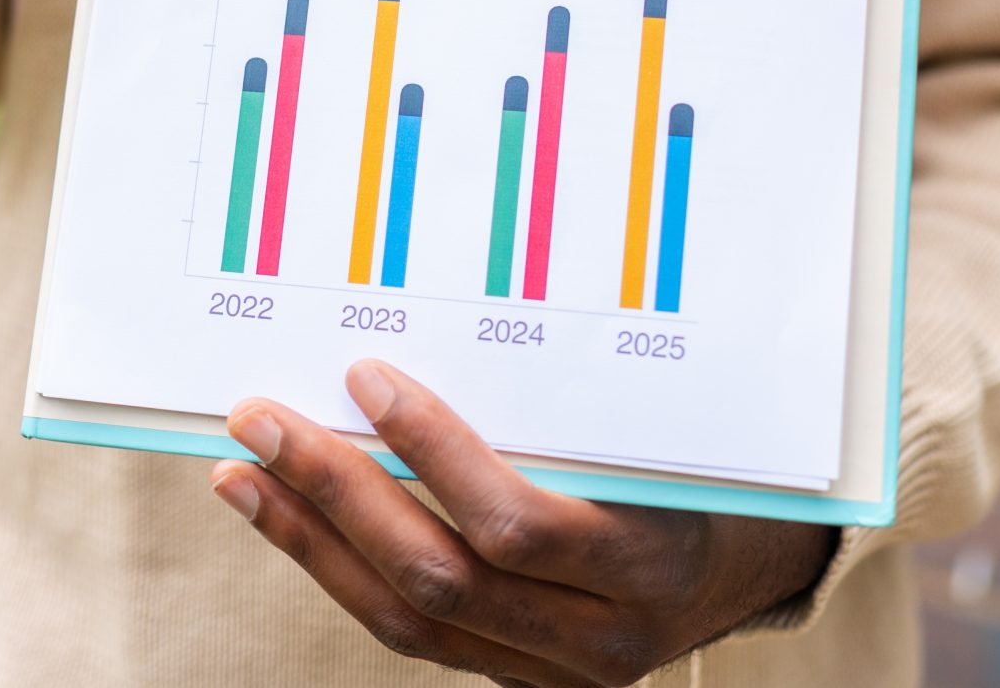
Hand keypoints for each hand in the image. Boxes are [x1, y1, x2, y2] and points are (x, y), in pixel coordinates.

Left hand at [211, 361, 835, 685]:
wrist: (753, 564)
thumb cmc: (703, 468)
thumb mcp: (661, 429)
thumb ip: (565, 409)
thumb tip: (421, 344)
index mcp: (649, 562)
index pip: (515, 522)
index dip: (432, 450)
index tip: (367, 376)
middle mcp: (604, 638)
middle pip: (440, 577)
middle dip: (336, 494)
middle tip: (263, 420)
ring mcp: (557, 672)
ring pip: (410, 619)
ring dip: (313, 541)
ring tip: (246, 476)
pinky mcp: (520, 679)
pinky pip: (415, 636)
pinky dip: (342, 574)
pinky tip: (294, 524)